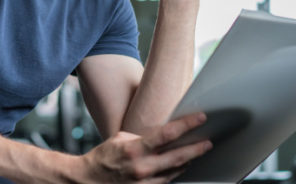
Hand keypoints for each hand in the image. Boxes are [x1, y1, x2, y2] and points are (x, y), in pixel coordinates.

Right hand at [78, 113, 211, 182]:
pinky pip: (166, 182)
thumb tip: (163, 135)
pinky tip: (180, 166)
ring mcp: (144, 183)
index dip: (187, 125)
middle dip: (196, 148)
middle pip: (178, 157)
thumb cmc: (103, 157)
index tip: (201, 118)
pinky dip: (174, 173)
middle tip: (208, 142)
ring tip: (196, 153)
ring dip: (187, 162)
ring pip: (175, 172)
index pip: (167, 134)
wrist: (87, 180)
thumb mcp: (121, 138)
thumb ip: (143, 137)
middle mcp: (142, 167)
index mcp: (135, 149)